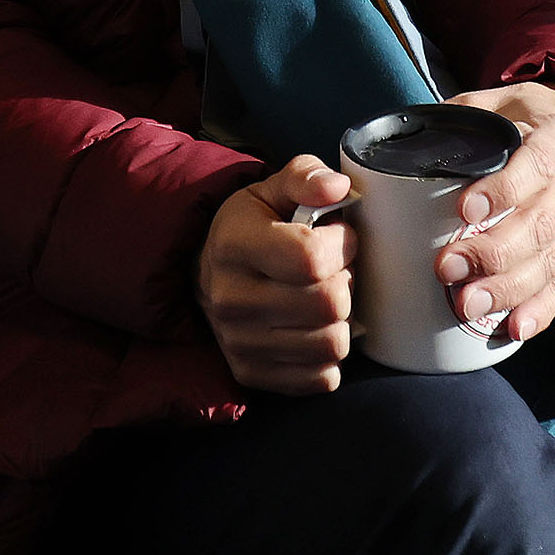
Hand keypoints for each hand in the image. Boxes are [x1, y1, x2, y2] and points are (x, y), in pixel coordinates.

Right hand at [197, 155, 360, 394]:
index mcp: (235, 244)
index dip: (342, 245)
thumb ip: (307, 176)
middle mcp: (230, 298)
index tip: (338, 238)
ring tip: (322, 298)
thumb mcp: (274, 189)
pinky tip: (314, 328)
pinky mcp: (251, 373)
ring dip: (340, 320)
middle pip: (328, 304)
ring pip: (331, 345)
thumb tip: (337, 187)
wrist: (209, 272)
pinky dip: (328, 355)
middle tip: (333, 271)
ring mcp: (238, 342)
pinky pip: (322, 378)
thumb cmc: (254, 227)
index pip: (311, 258)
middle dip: (345, 283)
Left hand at [436, 82, 554, 344]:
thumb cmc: (526, 117)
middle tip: (446, 268)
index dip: (504, 189)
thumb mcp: (498, 101)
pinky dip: (539, 310)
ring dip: (508, 288)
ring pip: (551, 261)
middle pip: (540, 224)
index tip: (464, 209)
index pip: (537, 164)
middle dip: (493, 252)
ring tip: (466, 305)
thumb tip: (397, 146)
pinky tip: (513, 329)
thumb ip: (458, 118)